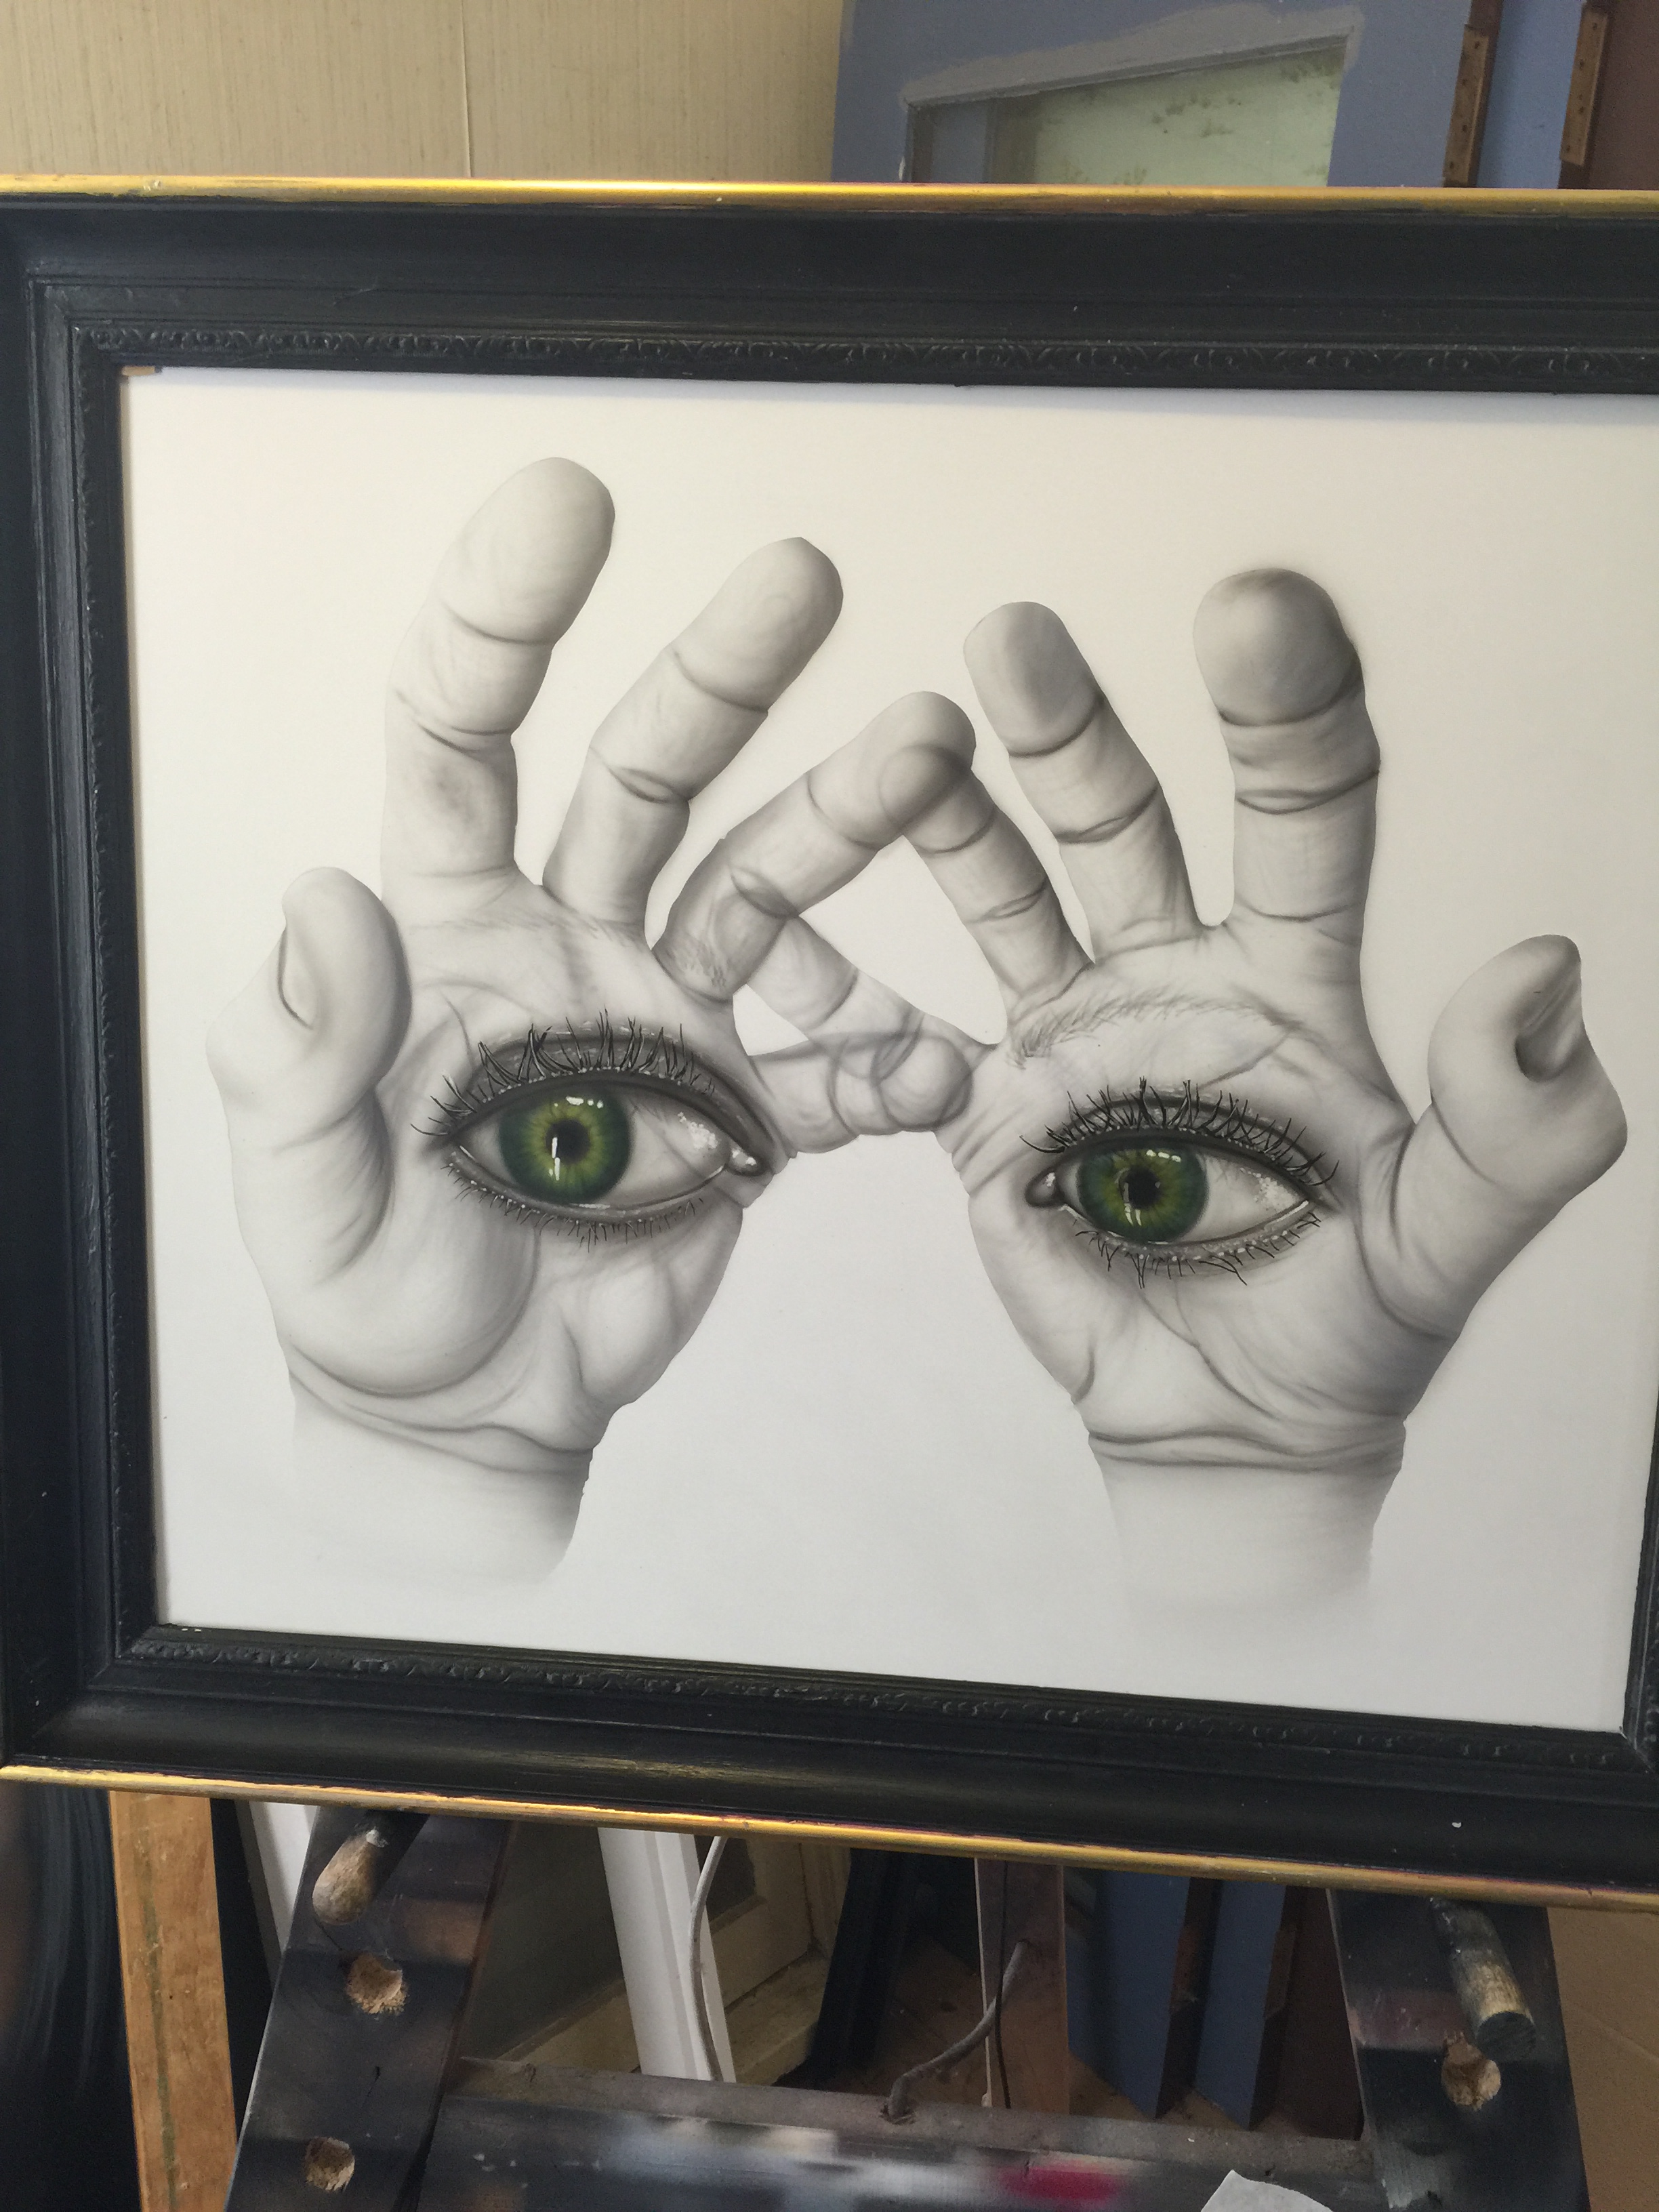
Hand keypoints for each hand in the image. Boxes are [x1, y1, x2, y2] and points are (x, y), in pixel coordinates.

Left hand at [209, 460, 973, 1575]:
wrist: (477, 1407)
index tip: (571, 506)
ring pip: (762, 882)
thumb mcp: (306, 1195)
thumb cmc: (373, 1293)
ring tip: (932, 745)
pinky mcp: (742, 1106)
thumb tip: (324, 897)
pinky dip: (889, 1068)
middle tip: (803, 575)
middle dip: (718, 672)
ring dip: (844, 814)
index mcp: (446, 927)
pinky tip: (942, 1067)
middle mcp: (568, 936)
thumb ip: (301, 1059)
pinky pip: (832, 1071)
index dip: (500, 620)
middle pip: (642, 772)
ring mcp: (667, 1012)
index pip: (459, 738)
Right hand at [884, 572, 1624, 1602]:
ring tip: (903, 743)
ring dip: (949, 814)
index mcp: (1293, 982)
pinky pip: (898, 1034)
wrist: (1232, 1423)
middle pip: (1121, 822)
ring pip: (1002, 893)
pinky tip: (776, 920)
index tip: (1257, 613)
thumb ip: (1516, 1127)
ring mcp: (1072, 1032)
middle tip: (1018, 635)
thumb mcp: (1452, 1236)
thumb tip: (1541, 971)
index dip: (1290, 710)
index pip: (1305, 813)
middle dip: (1075, 728)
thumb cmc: (1347, 1323)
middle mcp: (1174, 976)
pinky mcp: (987, 1108)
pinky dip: (834, 983)